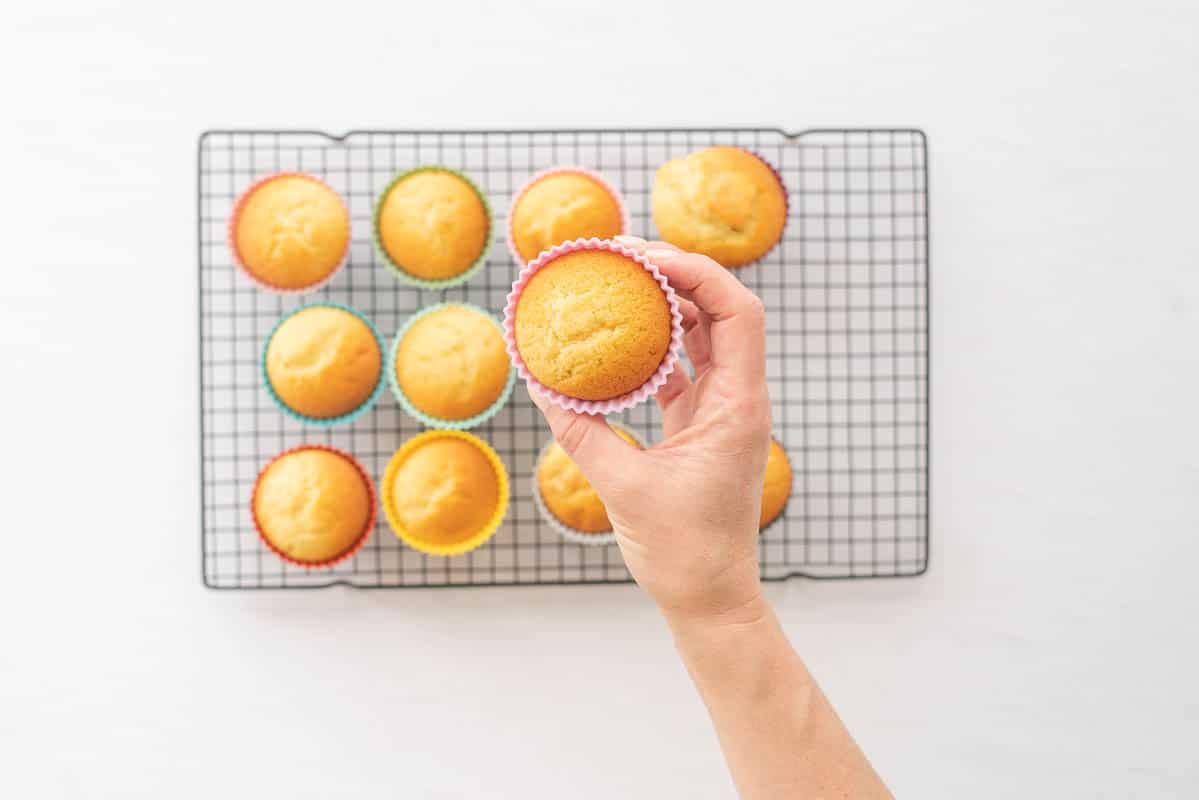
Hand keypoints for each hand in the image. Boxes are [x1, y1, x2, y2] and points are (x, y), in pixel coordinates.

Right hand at [529, 237, 771, 624]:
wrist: (711, 598)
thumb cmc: (684, 552)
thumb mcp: (622, 488)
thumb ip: (581, 433)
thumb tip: (540, 386)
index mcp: (737, 406)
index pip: (737, 311)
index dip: (697, 271)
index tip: (644, 257)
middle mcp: (738, 400)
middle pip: (719, 311)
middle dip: (675, 275)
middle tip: (620, 257)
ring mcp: (721, 412)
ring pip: (702, 337)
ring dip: (665, 307)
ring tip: (617, 284)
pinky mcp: (701, 427)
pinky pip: (681, 370)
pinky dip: (653, 349)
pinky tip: (616, 341)